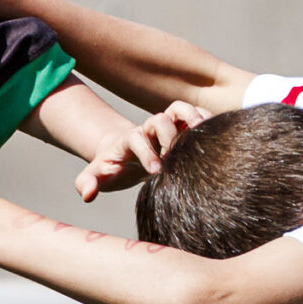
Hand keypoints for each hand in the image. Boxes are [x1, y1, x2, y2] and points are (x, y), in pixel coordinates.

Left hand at [73, 99, 210, 202]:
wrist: (122, 154)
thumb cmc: (110, 167)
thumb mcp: (96, 175)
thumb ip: (86, 183)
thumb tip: (87, 194)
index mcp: (128, 140)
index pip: (137, 139)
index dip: (147, 152)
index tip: (156, 171)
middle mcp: (148, 128)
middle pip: (160, 119)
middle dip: (169, 136)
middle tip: (177, 157)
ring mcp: (166, 125)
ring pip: (179, 109)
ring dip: (192, 117)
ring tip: (203, 134)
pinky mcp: (180, 126)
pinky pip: (195, 113)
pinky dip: (206, 118)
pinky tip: (216, 134)